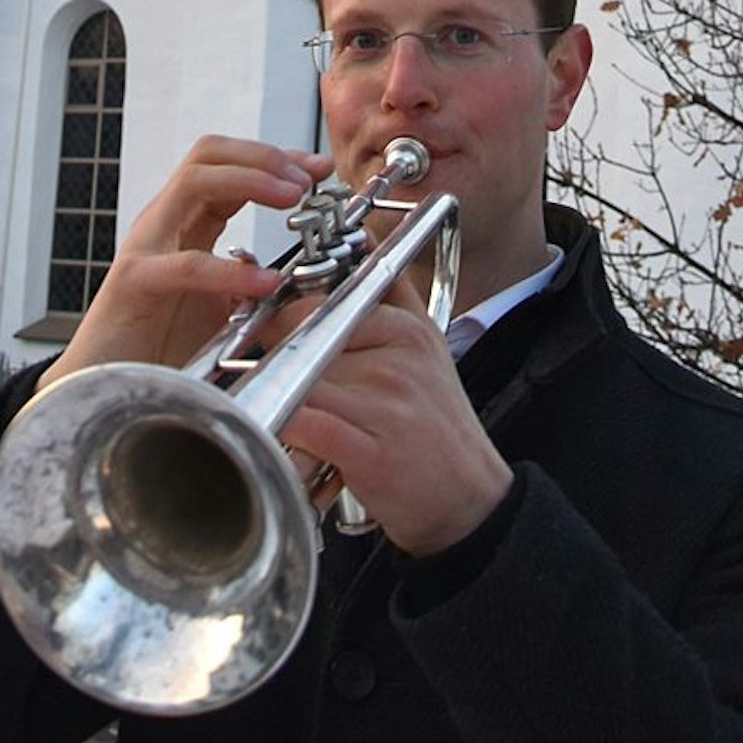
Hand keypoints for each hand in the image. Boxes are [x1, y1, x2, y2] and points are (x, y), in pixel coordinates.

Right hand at [38, 136, 332, 390]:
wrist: (106, 390)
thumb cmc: (159, 349)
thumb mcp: (221, 308)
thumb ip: (250, 283)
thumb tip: (299, 275)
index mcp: (185, 224)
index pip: (229, 165)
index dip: (276, 159)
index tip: (320, 169)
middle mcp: (163, 224)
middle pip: (209, 154)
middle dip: (265, 156)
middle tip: (307, 179)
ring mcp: (146, 248)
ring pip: (195, 182)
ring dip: (252, 180)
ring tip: (293, 198)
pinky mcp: (135, 284)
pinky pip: (187, 264)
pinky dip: (232, 270)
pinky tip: (267, 282)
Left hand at [277, 276, 512, 557]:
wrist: (470, 500)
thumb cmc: (439, 431)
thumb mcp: (428, 350)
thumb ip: (396, 297)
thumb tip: (365, 242)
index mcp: (408, 330)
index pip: (326, 303)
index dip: (288, 322)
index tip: (277, 339)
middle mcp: (398, 360)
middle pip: (305, 340)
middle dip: (278, 362)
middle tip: (272, 383)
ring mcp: (385, 405)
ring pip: (298, 380)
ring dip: (276, 399)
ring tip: (279, 415)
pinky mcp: (371, 452)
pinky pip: (304, 424)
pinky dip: (283, 430)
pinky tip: (283, 439)